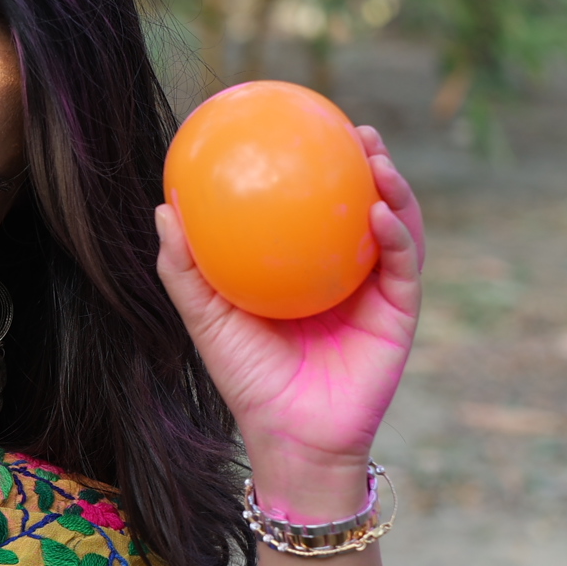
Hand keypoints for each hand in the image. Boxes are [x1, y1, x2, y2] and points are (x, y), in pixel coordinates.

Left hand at [154, 125, 423, 517]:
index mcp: (306, 270)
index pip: (314, 209)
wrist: (291, 439)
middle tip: (354, 129)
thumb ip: (185, 269)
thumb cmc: (247, 381)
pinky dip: (397, 235)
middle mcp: (347, 274)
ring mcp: (378, 292)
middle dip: (369, 163)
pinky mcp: (400, 314)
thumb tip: (163, 208)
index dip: (314, 168)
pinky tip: (382, 210)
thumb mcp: (207, 320)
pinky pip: (403, 266)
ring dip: (394, 187)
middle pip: (366, 206)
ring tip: (376, 157)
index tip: (301, 127)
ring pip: (396, 227)